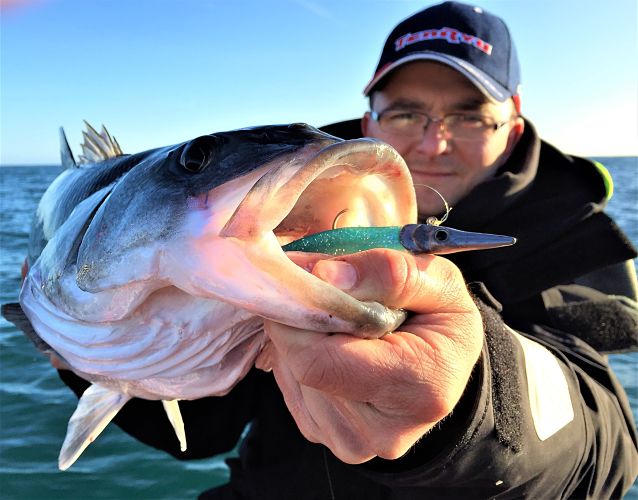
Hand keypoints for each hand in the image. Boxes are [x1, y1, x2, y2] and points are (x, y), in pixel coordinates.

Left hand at [255, 248, 483, 463]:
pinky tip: (332, 343)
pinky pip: (291, 386)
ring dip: (300, 336)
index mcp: (419, 388)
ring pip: (291, 373)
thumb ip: (387, 272)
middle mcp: (381, 431)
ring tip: (336, 319)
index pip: (320, 360)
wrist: (444, 368)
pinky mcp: (326, 436)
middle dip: (302, 319)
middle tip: (321, 287)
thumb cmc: (443, 320)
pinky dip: (300, 356)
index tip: (308, 278)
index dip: (303, 314)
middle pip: (301, 366)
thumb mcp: (437, 281)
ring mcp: (350, 441)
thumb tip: (323, 275)